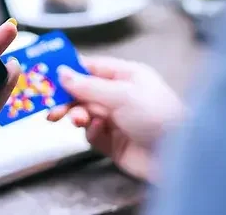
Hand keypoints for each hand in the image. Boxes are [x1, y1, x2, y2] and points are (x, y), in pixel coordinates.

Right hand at [47, 57, 184, 180]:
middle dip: (67, 99)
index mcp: (126, 76)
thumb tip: (62, 73)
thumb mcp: (121, 94)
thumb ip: (88, 85)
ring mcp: (117, 119)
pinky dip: (91, 133)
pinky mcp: (114, 141)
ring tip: (77, 120)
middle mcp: (120, 96)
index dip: (69, 71)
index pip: (90, 68)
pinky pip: (92, 134)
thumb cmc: (159, 116)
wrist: (178, 156)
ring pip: (84, 113)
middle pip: (82, 92)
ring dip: (77, 115)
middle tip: (52, 108)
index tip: (47, 76)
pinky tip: (101, 132)